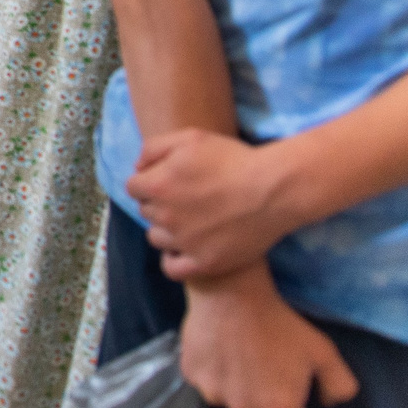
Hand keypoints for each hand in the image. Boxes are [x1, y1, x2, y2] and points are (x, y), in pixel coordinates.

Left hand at [130, 129, 296, 280]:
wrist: (274, 190)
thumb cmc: (232, 159)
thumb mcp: (189, 138)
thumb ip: (152, 149)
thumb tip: (137, 168)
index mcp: (158, 186)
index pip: (133, 188)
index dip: (150, 182)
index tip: (169, 181)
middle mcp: (166, 216)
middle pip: (146, 211)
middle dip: (160, 203)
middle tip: (187, 198)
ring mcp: (185, 242)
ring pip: (157, 238)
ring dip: (167, 229)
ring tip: (190, 221)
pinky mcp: (205, 263)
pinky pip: (172, 268)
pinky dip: (174, 259)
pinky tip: (186, 248)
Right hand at [178, 264, 357, 407]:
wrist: (231, 292)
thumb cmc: (279, 323)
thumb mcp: (324, 352)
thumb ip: (339, 386)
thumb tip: (327, 402)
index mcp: (277, 407)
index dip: (287, 403)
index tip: (285, 391)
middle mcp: (243, 407)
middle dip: (260, 401)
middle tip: (261, 374)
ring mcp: (212, 393)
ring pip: (227, 401)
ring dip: (235, 391)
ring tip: (239, 362)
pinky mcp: (190, 376)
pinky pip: (205, 384)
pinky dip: (214, 375)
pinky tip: (220, 352)